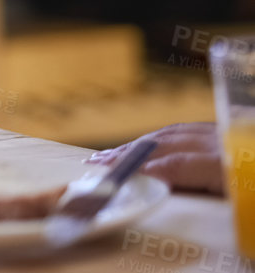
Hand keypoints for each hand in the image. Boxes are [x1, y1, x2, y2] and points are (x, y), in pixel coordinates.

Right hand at [88, 123, 223, 193]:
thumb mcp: (233, 203)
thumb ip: (195, 190)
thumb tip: (158, 182)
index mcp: (222, 163)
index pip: (173, 164)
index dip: (141, 169)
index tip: (115, 175)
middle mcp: (219, 142)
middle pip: (165, 143)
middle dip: (128, 153)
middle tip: (97, 160)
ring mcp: (221, 134)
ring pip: (170, 133)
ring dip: (138, 143)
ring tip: (112, 152)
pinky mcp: (225, 131)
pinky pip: (185, 129)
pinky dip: (159, 136)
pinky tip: (147, 141)